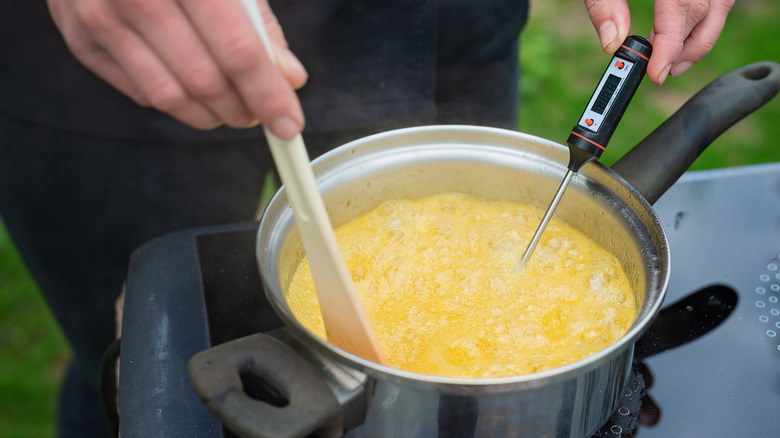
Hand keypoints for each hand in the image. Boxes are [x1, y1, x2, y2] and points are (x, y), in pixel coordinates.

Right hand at [47, 0, 307, 138]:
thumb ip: (258, 23)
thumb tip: (288, 78)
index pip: (238, 52)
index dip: (268, 96)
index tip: (289, 124)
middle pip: (205, 82)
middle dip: (242, 110)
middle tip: (260, 114)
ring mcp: (100, 19)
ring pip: (170, 97)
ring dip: (210, 115)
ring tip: (231, 108)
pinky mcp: (82, 41)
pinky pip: (142, 92)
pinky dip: (176, 102)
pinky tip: (192, 90)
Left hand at [583, 0, 734, 83]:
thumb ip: (603, 5)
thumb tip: (612, 44)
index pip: (680, 8)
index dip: (670, 46)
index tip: (656, 74)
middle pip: (705, 10)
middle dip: (684, 48)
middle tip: (661, 72)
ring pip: (718, 7)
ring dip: (698, 38)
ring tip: (672, 61)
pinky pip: (717, 0)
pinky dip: (703, 22)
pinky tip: (679, 37)